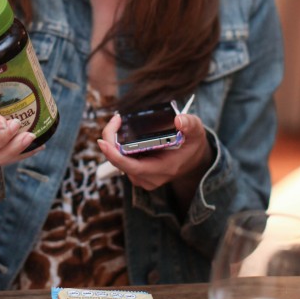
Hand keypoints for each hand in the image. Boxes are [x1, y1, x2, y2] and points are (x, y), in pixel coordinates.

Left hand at [97, 111, 212, 204]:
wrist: (193, 160)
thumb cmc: (192, 145)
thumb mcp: (196, 131)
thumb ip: (190, 124)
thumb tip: (179, 120)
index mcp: (163, 169)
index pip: (132, 166)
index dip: (114, 155)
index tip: (103, 142)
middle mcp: (149, 178)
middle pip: (120, 162)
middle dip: (112, 140)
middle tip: (116, 120)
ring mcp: (142, 177)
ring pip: (118, 161)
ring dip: (114, 142)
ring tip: (118, 123)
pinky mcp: (137, 173)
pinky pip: (121, 160)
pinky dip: (118, 146)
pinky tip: (121, 132)